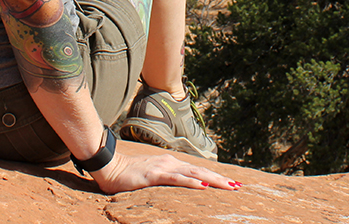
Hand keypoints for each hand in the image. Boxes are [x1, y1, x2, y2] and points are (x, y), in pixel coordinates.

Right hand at [91, 152, 239, 193]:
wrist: (110, 166)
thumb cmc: (128, 173)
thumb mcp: (151, 176)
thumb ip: (165, 179)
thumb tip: (179, 185)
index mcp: (171, 163)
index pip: (197, 171)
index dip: (215, 176)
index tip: (231, 183)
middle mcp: (171, 162)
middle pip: (201, 171)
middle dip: (221, 179)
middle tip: (238, 186)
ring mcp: (164, 167)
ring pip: (194, 173)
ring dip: (213, 180)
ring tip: (229, 186)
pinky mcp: (155, 174)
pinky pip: (177, 178)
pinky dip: (192, 182)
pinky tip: (203, 185)